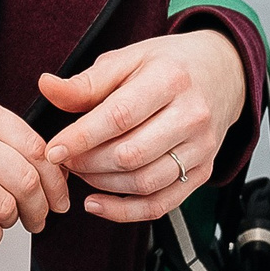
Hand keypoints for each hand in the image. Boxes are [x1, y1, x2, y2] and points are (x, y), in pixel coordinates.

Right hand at [0, 86, 69, 246]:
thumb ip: (4, 132)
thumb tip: (52, 171)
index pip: (36, 147)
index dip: (55, 179)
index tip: (58, 195)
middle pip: (25, 181)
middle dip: (40, 207)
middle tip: (39, 217)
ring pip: (6, 208)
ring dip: (10, 221)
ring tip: (1, 217)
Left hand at [37, 28, 246, 221]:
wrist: (222, 73)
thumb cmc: (170, 65)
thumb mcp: (128, 59)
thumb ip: (87, 82)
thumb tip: (47, 88)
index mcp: (170, 80)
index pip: (120, 116)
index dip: (81, 137)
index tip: (54, 149)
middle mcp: (191, 116)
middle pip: (131, 154)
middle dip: (87, 163)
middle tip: (64, 159)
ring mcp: (201, 148)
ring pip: (144, 182)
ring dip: (102, 184)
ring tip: (80, 172)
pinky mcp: (203, 172)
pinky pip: (161, 204)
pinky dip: (125, 211)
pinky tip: (99, 202)